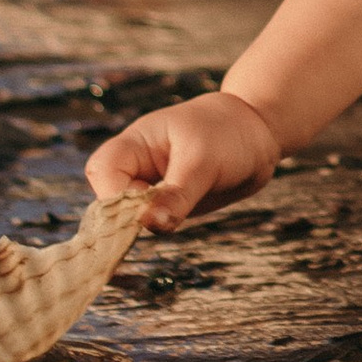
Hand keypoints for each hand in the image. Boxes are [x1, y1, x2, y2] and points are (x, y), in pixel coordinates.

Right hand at [85, 88, 279, 232]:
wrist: (257, 135)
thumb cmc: (228, 134)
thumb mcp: (204, 161)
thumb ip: (177, 194)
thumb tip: (148, 224)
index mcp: (138, 141)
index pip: (104, 169)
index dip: (114, 196)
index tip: (141, 214)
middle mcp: (137, 164)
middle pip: (107, 194)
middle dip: (122, 216)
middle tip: (154, 223)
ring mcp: (150, 184)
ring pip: (126, 213)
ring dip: (139, 225)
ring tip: (168, 220)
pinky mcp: (165, 202)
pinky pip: (148, 220)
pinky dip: (154, 227)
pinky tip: (167, 227)